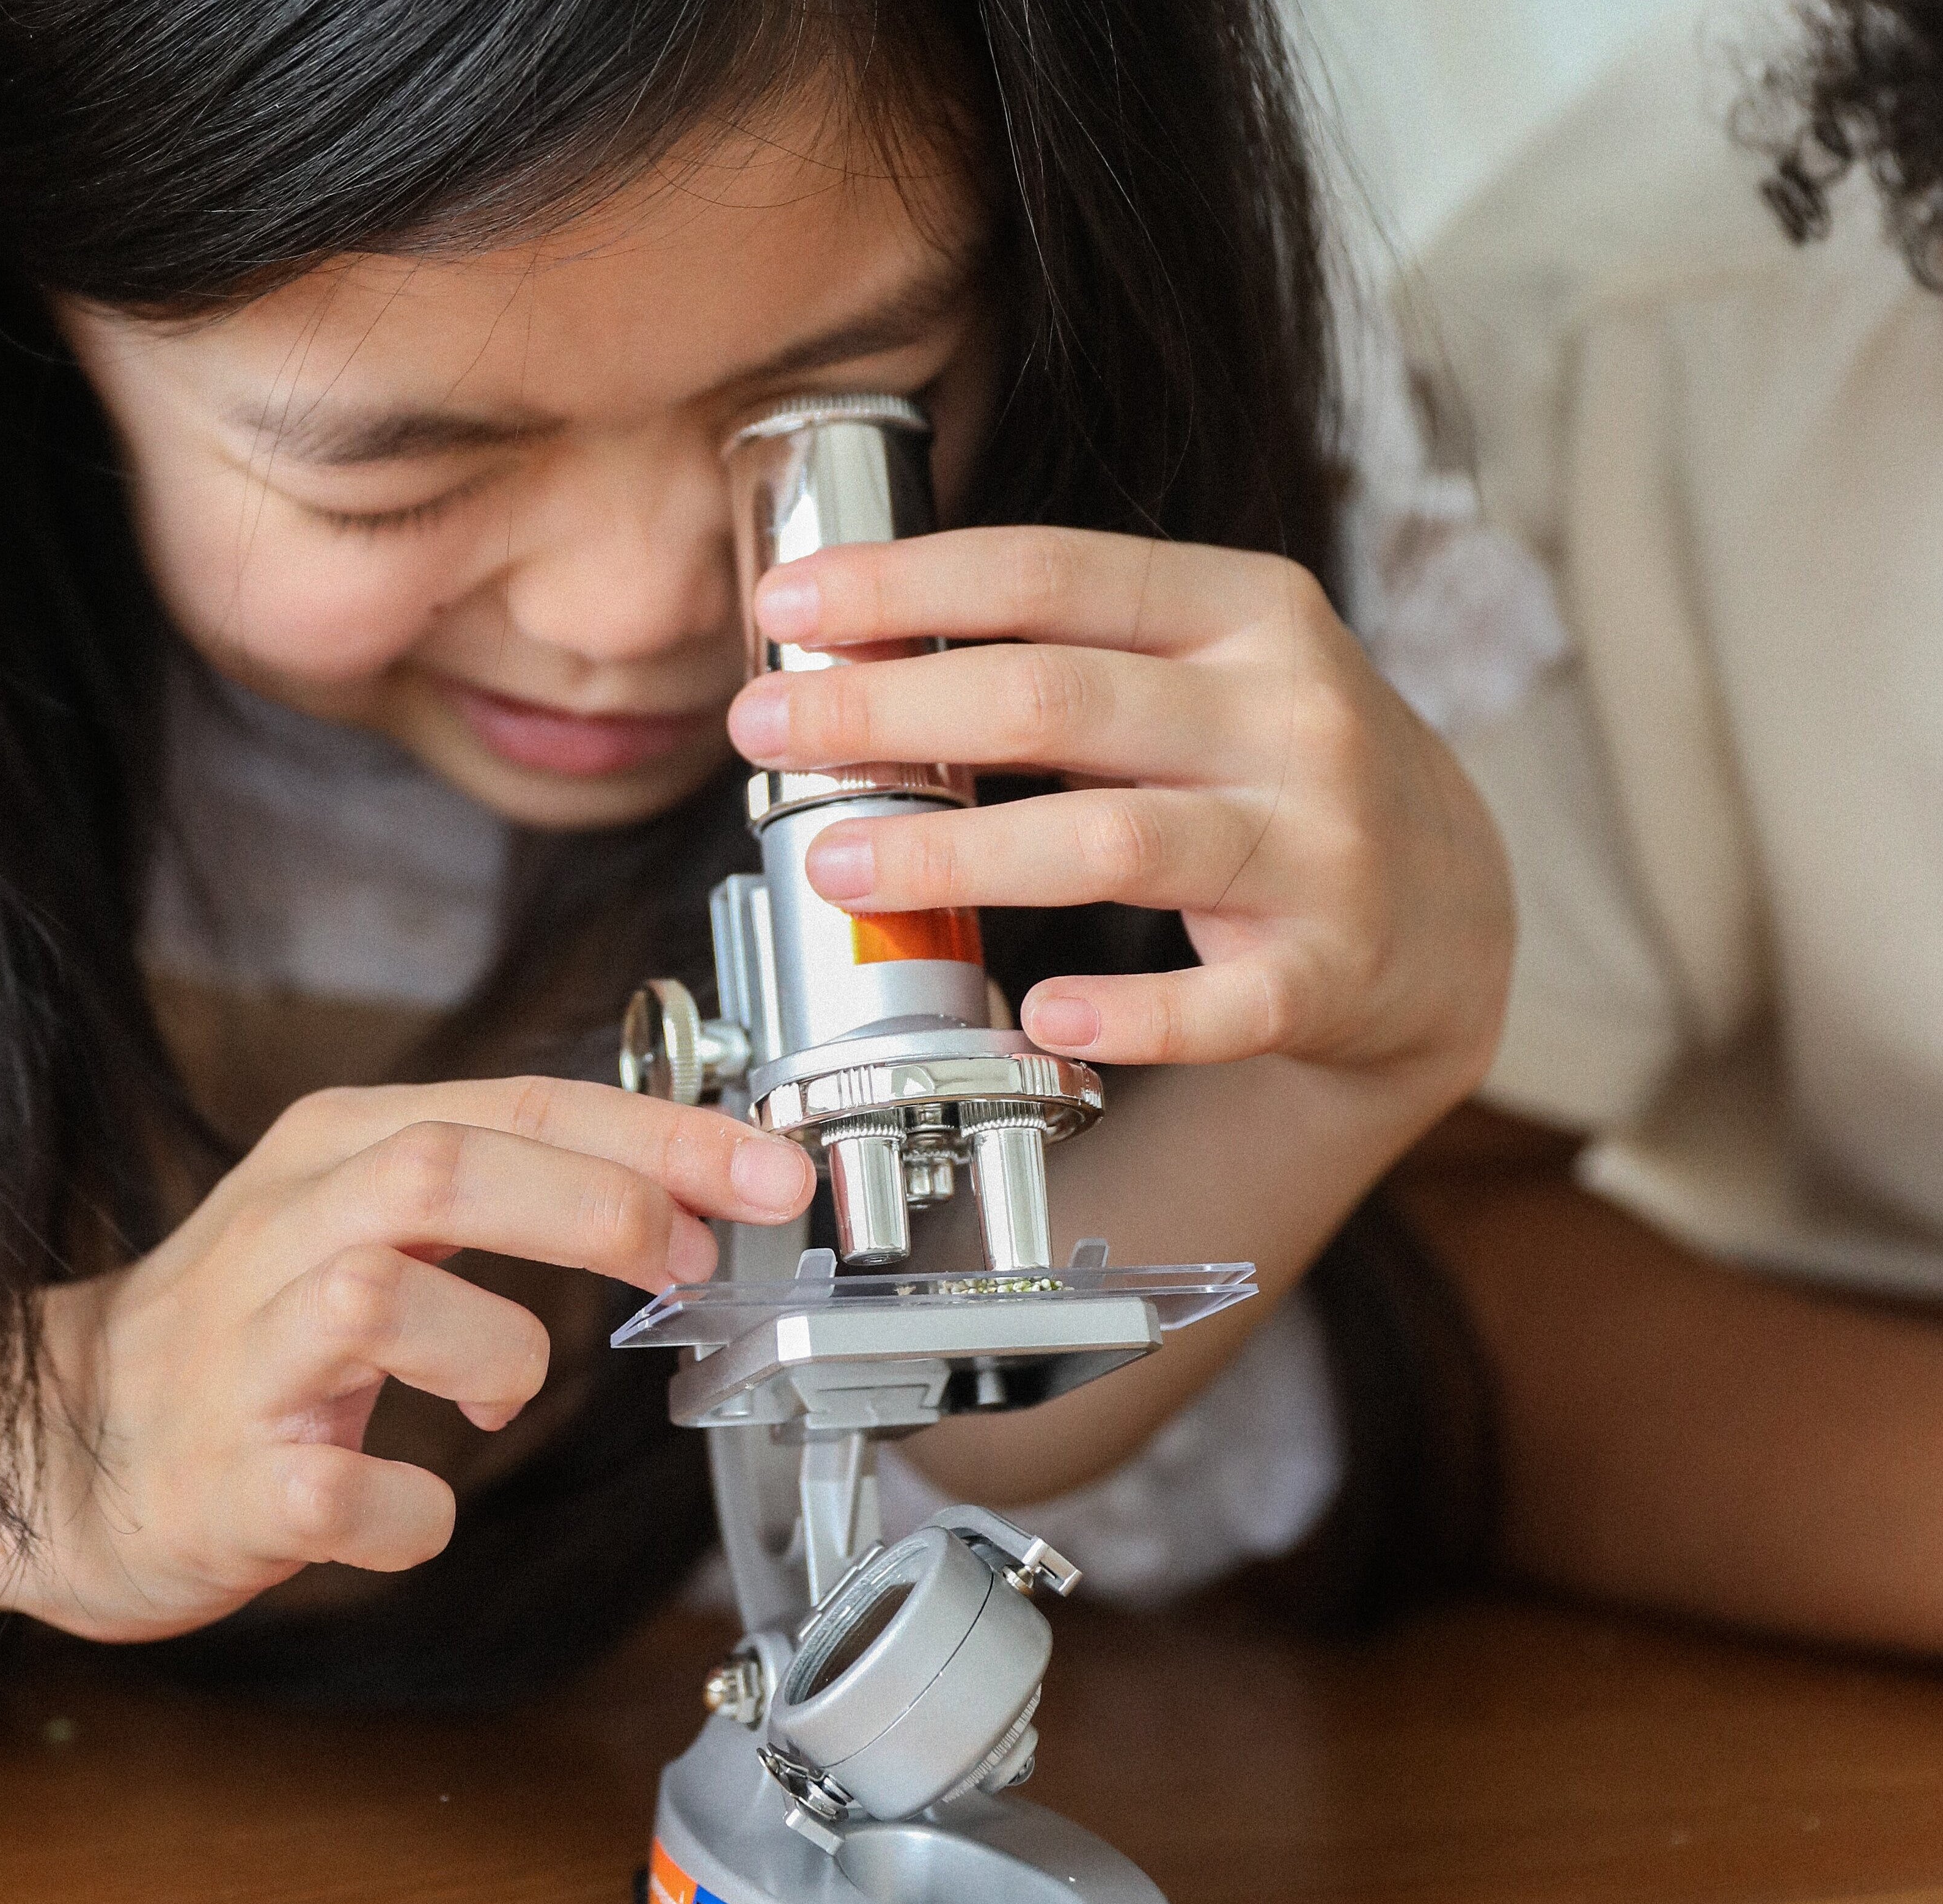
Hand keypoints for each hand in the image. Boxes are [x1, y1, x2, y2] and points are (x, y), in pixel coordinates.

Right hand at [0, 1079, 814, 1641]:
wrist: (60, 1447)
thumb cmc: (241, 1337)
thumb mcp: (360, 1219)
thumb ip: (500, 1193)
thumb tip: (675, 1203)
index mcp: (333, 1152)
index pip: (517, 1105)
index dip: (662, 1135)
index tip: (773, 1172)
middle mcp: (283, 1230)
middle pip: (444, 1167)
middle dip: (595, 1203)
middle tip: (689, 1258)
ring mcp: (245, 1354)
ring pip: (383, 1298)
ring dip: (493, 1351)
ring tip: (497, 1396)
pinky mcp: (227, 1478)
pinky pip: (344, 1491)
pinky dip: (411, 1511)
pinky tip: (411, 1508)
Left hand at [726, 527, 1511, 1086]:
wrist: (1452, 906)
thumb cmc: (1271, 769)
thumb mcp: (1195, 670)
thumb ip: (1057, 652)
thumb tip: (851, 649)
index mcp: (1245, 609)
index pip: (1048, 574)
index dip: (904, 585)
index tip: (783, 611)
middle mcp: (1289, 712)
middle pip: (1054, 700)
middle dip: (887, 713)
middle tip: (764, 735)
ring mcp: (1320, 843)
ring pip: (1112, 841)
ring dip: (954, 853)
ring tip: (835, 865)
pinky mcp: (1331, 968)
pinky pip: (1221, 1004)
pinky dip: (1128, 1016)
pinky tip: (1040, 1015)